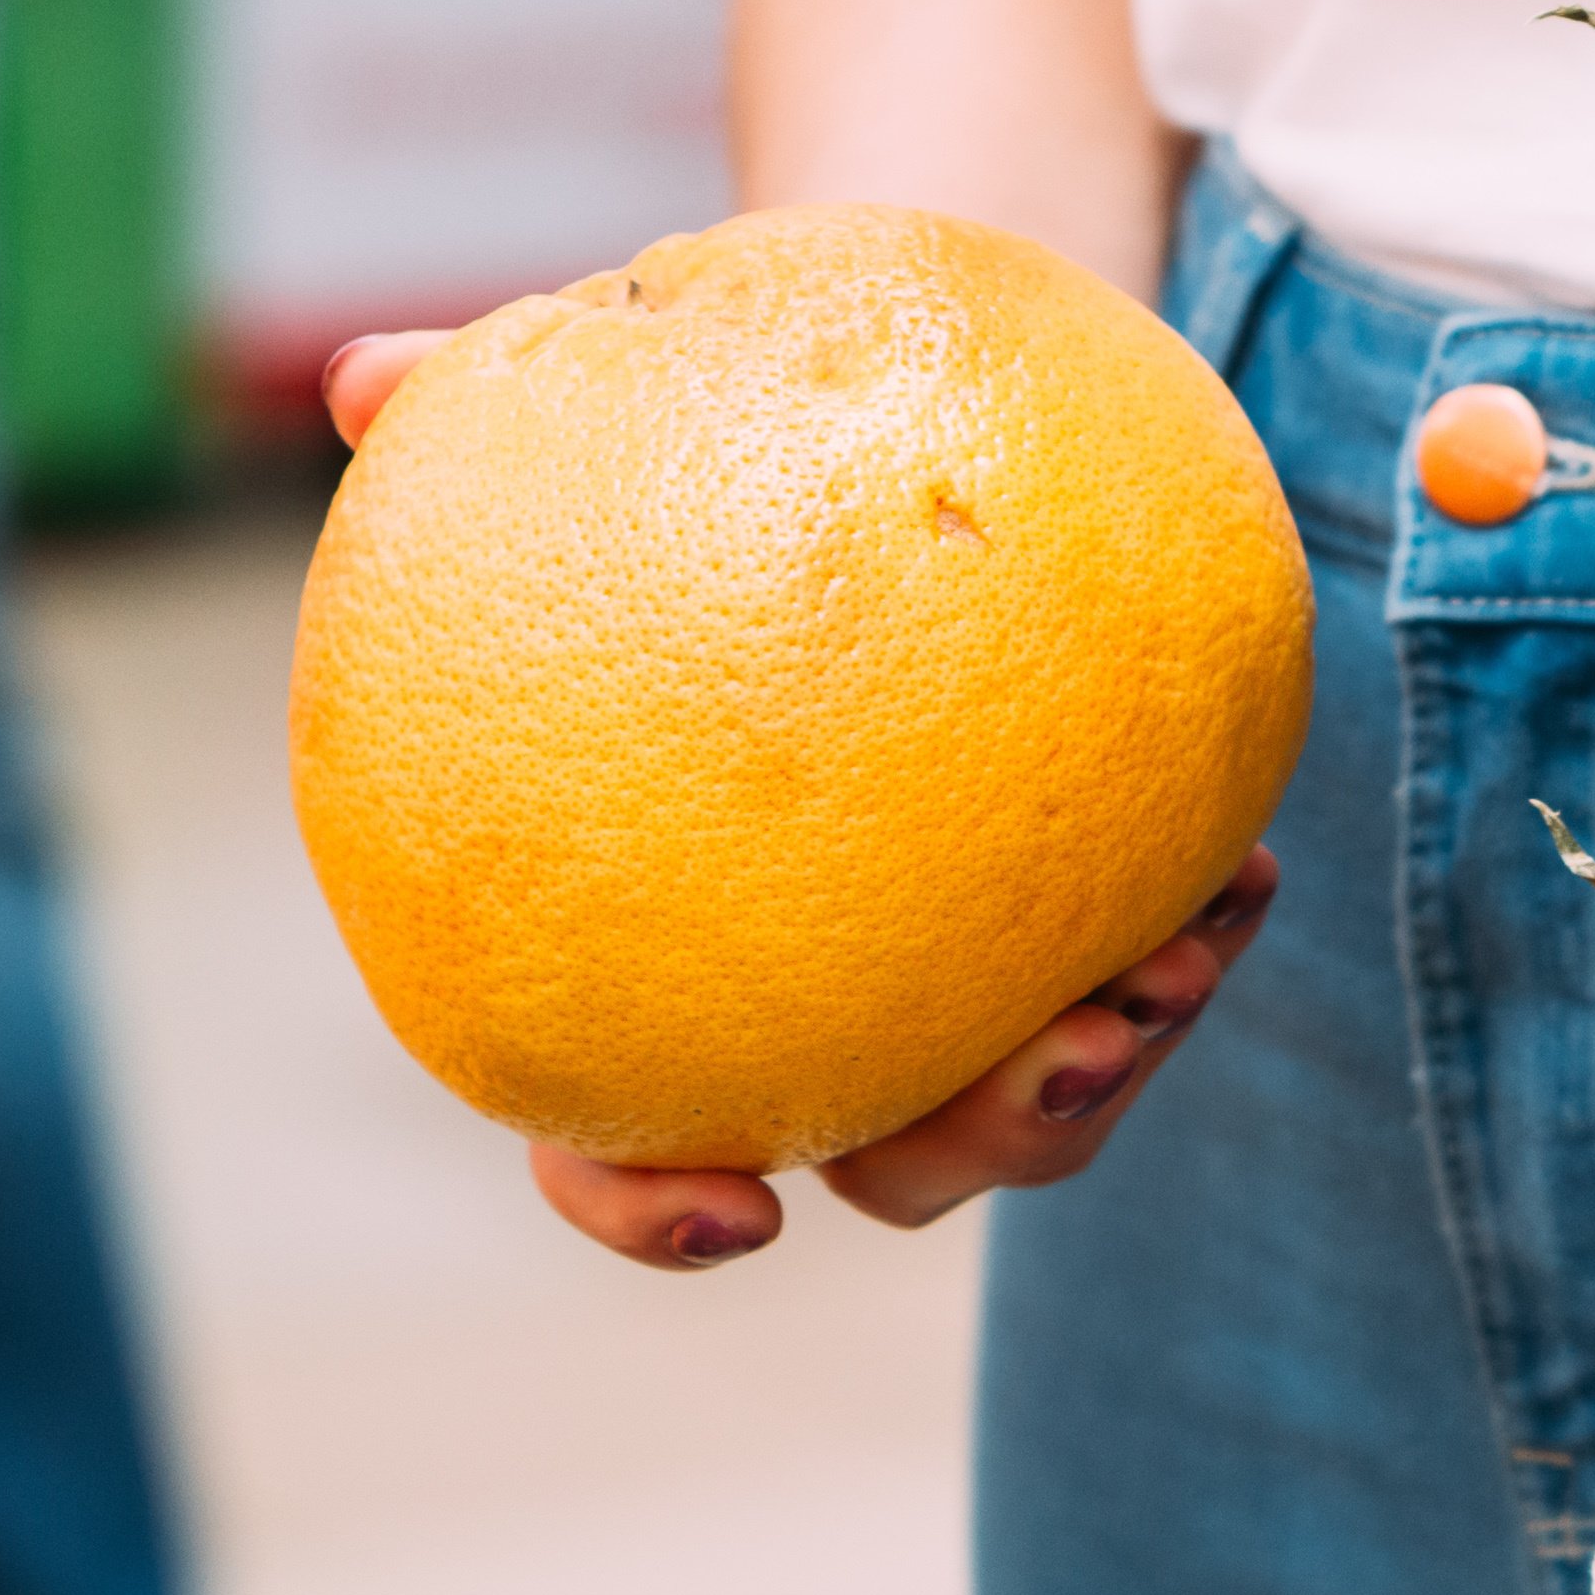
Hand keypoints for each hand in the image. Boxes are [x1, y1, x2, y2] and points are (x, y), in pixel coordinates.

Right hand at [321, 327, 1279, 1275]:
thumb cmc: (701, 450)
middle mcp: (812, 1009)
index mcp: (656, 970)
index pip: (615, 1139)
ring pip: (1037, 1105)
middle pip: (891, 1160)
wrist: (890, 429)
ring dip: (1118, 1054)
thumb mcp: (601, 417)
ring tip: (1173, 955)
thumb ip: (479, 414)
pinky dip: (1193, 936)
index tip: (735, 1216)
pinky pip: (1140, 970)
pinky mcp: (1077, 917)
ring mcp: (956, 981)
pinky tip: (1238, 869)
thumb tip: (355, 377)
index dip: (651, 1208)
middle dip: (983, 1137)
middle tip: (1059, 1054)